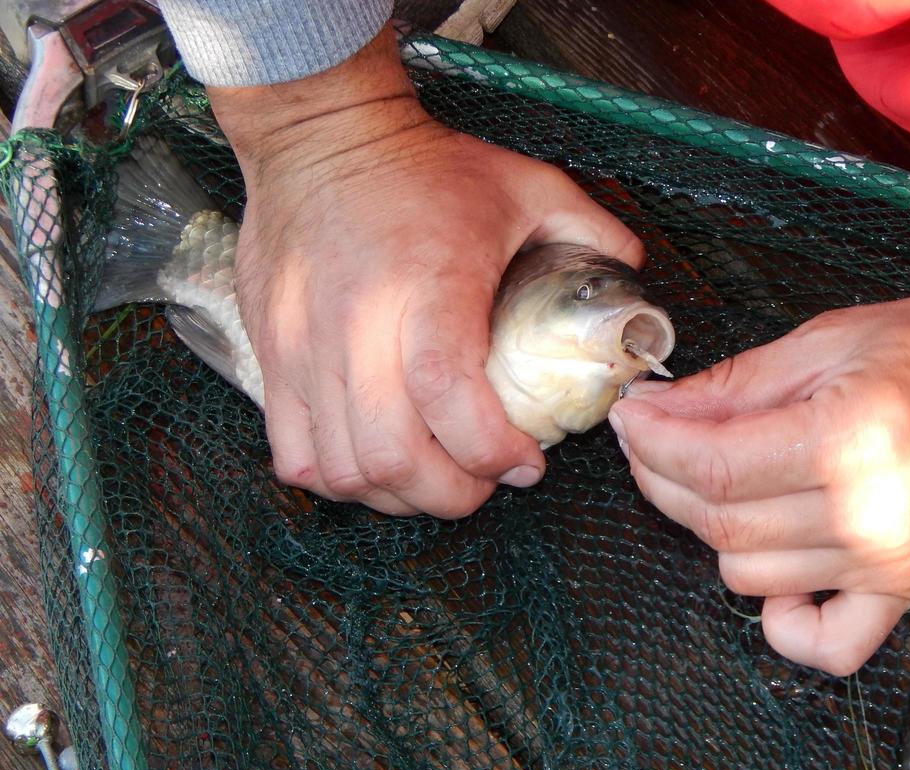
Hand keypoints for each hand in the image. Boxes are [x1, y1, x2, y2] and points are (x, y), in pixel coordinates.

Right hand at [208, 29, 641, 516]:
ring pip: (344, 469)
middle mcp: (358, 324)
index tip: (526, 464)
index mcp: (430, 285)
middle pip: (393, 455)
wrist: (321, 134)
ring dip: (398, 493)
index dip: (492, 452)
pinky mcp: (272, 356)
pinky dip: (340, 478)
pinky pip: (296, 454)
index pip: (449, 398)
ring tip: (434, 477)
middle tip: (483, 483)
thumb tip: (636, 294)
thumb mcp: (529, 187)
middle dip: (451, 494)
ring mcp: (305, 347)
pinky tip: (376, 462)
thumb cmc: (426, 167)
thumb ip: (593, 236)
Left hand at [609, 244, 909, 673]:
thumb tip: (661, 410)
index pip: (711, 466)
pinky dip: (786, 624)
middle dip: (663, 479)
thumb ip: (738, 384)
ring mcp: (890, 564)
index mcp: (848, 439)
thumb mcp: (832, 339)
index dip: (653, 442)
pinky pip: (828, 645)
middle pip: (719, 524)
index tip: (633, 417)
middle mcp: (868, 515)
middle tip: (655, 439)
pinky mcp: (909, 589)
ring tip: (720, 481)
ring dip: (714, 530)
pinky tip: (775, 577)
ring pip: (750, 576)